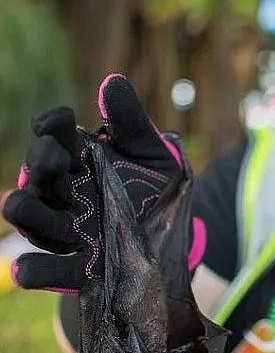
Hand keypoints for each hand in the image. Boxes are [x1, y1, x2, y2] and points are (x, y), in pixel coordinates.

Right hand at [1, 74, 205, 291]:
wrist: (175, 242)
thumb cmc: (158, 189)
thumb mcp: (154, 155)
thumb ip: (132, 124)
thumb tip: (111, 82)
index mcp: (80, 157)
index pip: (55, 133)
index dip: (52, 126)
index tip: (58, 121)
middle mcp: (65, 191)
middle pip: (40, 173)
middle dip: (41, 163)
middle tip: (53, 156)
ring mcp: (67, 229)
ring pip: (32, 218)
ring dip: (27, 211)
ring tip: (20, 204)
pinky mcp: (77, 268)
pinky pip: (47, 270)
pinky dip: (34, 269)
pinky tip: (26, 269)